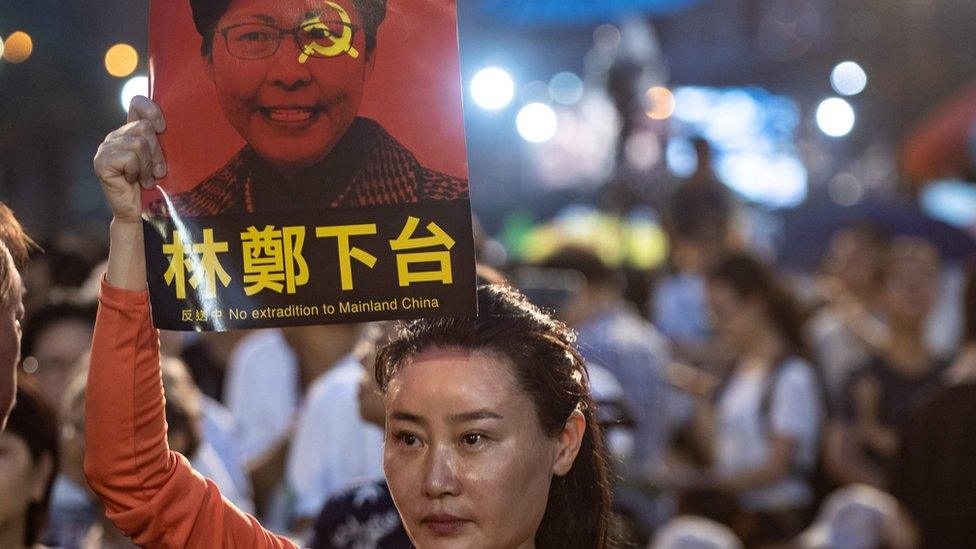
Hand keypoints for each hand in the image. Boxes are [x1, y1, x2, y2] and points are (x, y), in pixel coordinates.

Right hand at [93, 96, 166, 223]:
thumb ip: (163, 141)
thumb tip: (175, 126)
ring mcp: (105, 149)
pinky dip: (138, 172)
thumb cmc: (156, 186)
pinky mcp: (101, 163)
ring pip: (138, 144)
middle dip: (157, 152)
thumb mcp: (161, 159)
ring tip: (147, 179)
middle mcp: (115, 136)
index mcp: (130, 132)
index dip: (152, 111)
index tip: (163, 129)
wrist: (141, 213)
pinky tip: (135, 181)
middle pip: (144, 127)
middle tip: (158, 171)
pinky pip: (130, 158)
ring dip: (148, 166)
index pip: (137, 104)